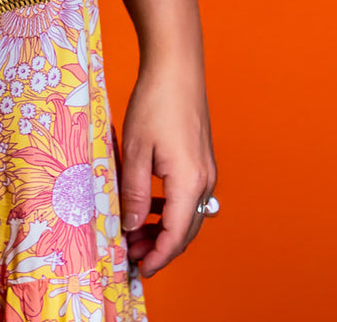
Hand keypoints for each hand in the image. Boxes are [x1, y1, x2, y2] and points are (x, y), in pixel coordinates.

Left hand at [118, 63, 216, 277]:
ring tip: (135, 231)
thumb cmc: (155, 103)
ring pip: (188, 214)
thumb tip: (132, 227)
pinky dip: (171, 208)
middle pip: (186, 230)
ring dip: (164, 228)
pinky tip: (149, 205)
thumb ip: (136, 193)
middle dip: (159, 247)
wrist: (176, 68)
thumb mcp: (136, 150)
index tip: (138, 269)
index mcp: (189, 182)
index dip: (158, 257)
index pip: (176, 236)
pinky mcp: (201, 159)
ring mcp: (206, 169)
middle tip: (130, 253)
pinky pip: (189, 196)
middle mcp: (204, 180)